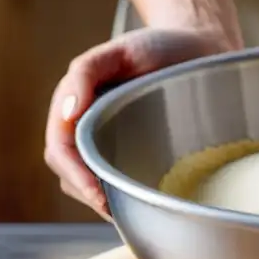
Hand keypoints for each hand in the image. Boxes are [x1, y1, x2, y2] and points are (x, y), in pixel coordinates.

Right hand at [45, 27, 236, 217]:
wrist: (198, 47)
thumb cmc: (157, 46)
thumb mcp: (121, 50)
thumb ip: (87, 71)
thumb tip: (67, 114)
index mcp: (75, 104)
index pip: (60, 150)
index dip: (75, 176)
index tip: (98, 195)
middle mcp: (86, 127)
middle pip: (69, 173)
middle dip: (86, 194)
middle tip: (114, 211)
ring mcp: (109, 141)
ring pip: (91, 182)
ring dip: (102, 200)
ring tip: (129, 211)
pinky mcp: (134, 152)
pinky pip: (119, 181)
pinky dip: (124, 196)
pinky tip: (143, 203)